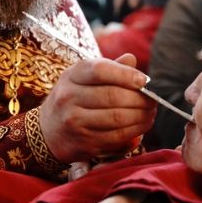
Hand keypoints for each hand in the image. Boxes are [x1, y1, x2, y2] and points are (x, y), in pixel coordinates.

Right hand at [38, 53, 156, 163]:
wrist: (48, 130)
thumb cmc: (74, 98)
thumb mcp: (84, 78)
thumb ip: (109, 68)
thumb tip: (132, 60)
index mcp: (72, 75)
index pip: (100, 70)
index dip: (126, 75)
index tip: (144, 81)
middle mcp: (69, 97)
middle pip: (112, 96)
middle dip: (140, 99)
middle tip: (154, 101)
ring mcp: (74, 121)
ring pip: (117, 118)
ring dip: (141, 116)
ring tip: (150, 113)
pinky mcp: (83, 142)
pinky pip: (115, 136)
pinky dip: (134, 131)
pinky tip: (141, 126)